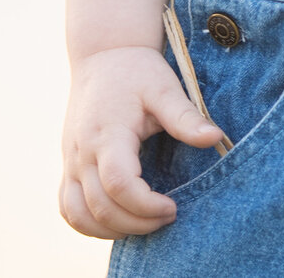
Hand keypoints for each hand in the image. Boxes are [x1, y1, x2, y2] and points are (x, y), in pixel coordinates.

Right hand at [59, 45, 224, 238]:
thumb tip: (216, 138)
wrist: (104, 54)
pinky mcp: (67, 164)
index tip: (173, 207)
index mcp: (108, 133)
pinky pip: (67, 206)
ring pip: (78, 214)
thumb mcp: (164, 88)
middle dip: (136, 223)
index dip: (145, 205)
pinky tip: (116, 222)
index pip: (119, 184)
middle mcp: (82, 151)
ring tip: (143, 224)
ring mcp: (70, 160)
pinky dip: (87, 224)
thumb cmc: (137, 71)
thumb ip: (186, 116)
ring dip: (109, 230)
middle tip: (167, 217)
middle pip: (100, 207)